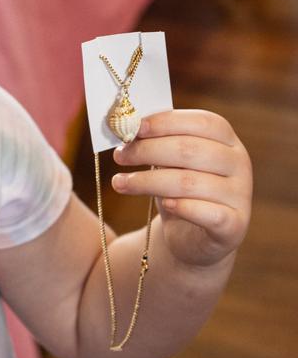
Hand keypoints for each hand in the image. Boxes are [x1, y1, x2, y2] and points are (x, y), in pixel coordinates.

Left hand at [112, 109, 251, 268]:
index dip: (165, 122)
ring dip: (146, 181)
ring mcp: (240, 195)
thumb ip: (156, 141)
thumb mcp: (168, 161)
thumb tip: (125, 127)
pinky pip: (208, 213)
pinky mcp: (235, 225)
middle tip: (119, 156)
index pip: (202, 122)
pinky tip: (165, 205)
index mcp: (226, 140)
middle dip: (147, 150)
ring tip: (119, 182)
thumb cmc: (177, 187)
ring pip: (188, 182)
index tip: (132, 127)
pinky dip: (182, 207)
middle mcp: (239, 164)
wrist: (192, 235)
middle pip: (190, 149)